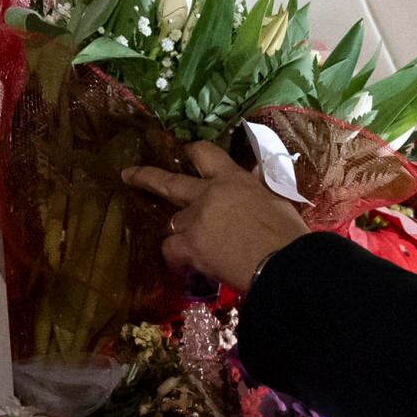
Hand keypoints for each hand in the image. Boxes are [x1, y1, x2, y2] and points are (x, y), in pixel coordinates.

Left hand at [125, 141, 311, 292]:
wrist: (285, 263)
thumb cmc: (288, 233)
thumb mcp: (276, 199)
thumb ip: (257, 189)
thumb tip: (257, 181)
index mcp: (233, 179)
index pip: (206, 154)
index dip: (193, 151)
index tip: (185, 151)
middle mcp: (208, 194)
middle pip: (168, 182)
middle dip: (145, 177)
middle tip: (128, 175)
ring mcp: (195, 221)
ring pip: (172, 223)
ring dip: (179, 232)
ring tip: (188, 246)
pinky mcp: (190, 247)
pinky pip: (171, 251)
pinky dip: (176, 258)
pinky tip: (186, 266)